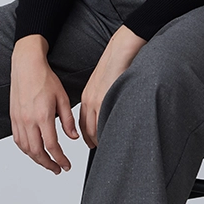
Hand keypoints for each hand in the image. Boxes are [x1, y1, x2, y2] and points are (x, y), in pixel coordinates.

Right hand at [10, 35, 78, 173]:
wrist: (26, 66)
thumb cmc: (45, 79)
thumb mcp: (63, 98)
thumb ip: (68, 120)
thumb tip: (74, 137)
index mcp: (43, 116)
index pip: (51, 146)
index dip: (60, 159)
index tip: (66, 165)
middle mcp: (28, 120)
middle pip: (37, 152)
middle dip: (48, 164)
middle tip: (58, 169)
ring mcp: (19, 120)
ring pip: (26, 148)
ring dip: (37, 159)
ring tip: (48, 162)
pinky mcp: (13, 118)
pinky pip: (18, 140)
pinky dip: (26, 149)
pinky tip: (34, 151)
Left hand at [79, 25, 146, 147]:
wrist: (120, 51)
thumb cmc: (116, 65)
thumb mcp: (103, 84)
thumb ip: (102, 98)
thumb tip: (107, 111)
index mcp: (87, 97)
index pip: (83, 124)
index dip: (89, 137)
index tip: (94, 144)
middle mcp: (89, 101)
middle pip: (87, 130)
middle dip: (93, 143)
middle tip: (101, 152)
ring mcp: (98, 101)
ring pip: (95, 129)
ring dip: (99, 141)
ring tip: (108, 150)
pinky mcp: (107, 99)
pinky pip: (104, 123)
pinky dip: (107, 133)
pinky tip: (114, 138)